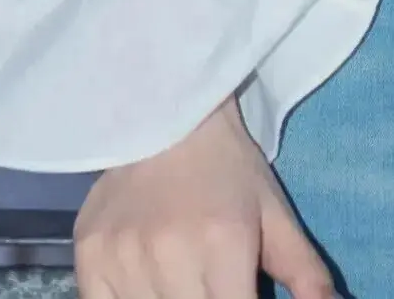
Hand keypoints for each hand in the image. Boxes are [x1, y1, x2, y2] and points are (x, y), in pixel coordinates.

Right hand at [73, 93, 334, 298]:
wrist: (166, 113)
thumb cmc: (228, 170)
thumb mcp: (275, 215)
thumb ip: (305, 273)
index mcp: (223, 242)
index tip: (240, 295)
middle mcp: (169, 252)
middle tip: (213, 285)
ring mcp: (123, 256)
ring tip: (185, 282)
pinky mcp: (88, 257)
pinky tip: (148, 287)